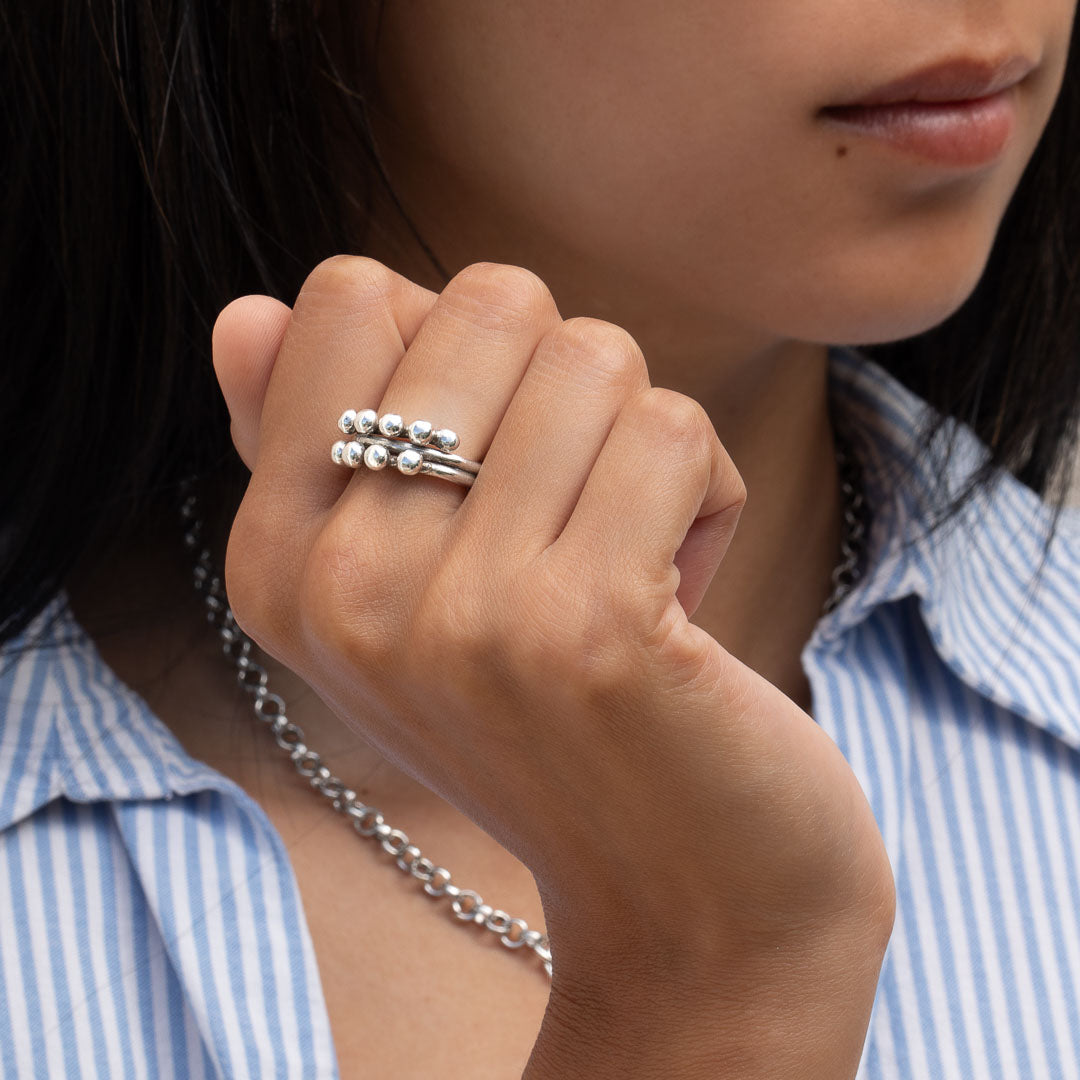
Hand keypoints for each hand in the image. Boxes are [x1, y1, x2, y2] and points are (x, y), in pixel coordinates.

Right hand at [213, 257, 893, 1076]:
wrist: (682, 897)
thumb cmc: (554, 715)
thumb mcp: (405, 588)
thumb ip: (318, 442)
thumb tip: (247, 311)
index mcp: (277, 563)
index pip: (352, 299)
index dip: (465, 354)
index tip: (492, 468)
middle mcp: (343, 590)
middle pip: (490, 302)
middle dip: (568, 389)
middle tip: (575, 523)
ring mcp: (462, 615)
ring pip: (596, 358)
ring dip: (646, 444)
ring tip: (632, 563)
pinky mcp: (591, 631)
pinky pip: (674, 430)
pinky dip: (710, 491)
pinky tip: (688, 590)